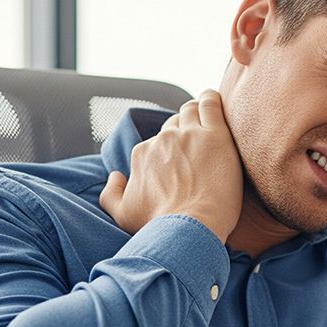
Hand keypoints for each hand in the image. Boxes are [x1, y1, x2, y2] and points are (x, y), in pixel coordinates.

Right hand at [99, 90, 242, 240]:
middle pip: (174, 124)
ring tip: (207, 117)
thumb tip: (115, 176)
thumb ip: (111, 194)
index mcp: (143, 154)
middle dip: (183, 128)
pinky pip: (211, 105)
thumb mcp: (123, 215)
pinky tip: (215, 98)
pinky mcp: (215, 135)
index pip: (157, 142)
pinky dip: (212, 99)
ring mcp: (189, 135)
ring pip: (191, 110)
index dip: (169, 148)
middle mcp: (163, 140)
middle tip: (197, 140)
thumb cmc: (158, 225)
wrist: (189, 228)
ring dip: (197, 111)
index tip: (180, 156)